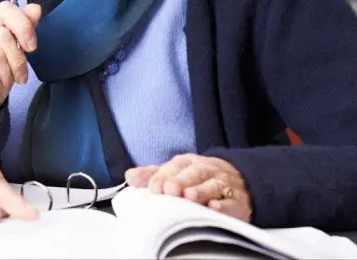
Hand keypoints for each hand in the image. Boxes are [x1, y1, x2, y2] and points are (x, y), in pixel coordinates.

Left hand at [125, 154, 252, 221]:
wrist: (238, 180)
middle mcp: (206, 170)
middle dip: (181, 181)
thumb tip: (129, 176)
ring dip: (201, 191)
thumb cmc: (197, 178)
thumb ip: (152, 174)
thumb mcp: (175, 172)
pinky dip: (224, 205)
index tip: (154, 187)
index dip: (163, 176)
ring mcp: (224, 184)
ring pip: (213, 185)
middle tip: (170, 190)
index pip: (174, 166)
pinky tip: (214, 207)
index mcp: (188, 163)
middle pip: (194, 173)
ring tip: (189, 196)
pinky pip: (232, 202)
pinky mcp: (238, 202)